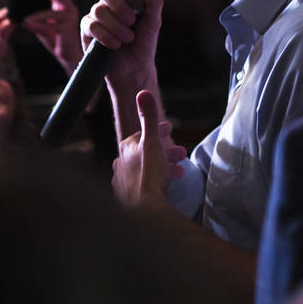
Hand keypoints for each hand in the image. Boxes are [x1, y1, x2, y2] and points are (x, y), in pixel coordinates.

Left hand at [21, 0, 81, 75]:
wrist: (67, 56)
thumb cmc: (56, 40)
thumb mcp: (43, 27)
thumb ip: (34, 21)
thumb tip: (21, 18)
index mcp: (63, 7)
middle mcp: (69, 10)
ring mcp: (70, 19)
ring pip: (52, 12)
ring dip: (38, 15)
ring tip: (27, 19)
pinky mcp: (67, 29)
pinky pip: (51, 26)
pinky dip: (39, 26)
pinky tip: (31, 26)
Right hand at [80, 0, 162, 93]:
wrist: (134, 69)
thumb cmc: (144, 44)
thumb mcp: (153, 24)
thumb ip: (154, 4)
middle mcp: (110, 3)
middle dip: (119, 5)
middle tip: (132, 21)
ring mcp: (97, 15)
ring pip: (99, 10)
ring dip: (115, 25)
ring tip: (127, 38)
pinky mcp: (87, 30)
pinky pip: (91, 25)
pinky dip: (105, 35)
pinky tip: (115, 44)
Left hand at [112, 90, 184, 207]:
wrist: (144, 210)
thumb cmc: (148, 175)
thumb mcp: (152, 142)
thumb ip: (149, 117)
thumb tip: (142, 92)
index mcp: (126, 148)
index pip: (144, 134)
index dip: (159, 130)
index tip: (171, 130)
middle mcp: (120, 163)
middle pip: (146, 152)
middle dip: (165, 150)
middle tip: (181, 152)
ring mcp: (123, 181)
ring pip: (146, 168)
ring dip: (163, 166)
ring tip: (179, 170)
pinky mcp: (128, 197)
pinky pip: (144, 184)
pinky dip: (155, 180)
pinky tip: (164, 185)